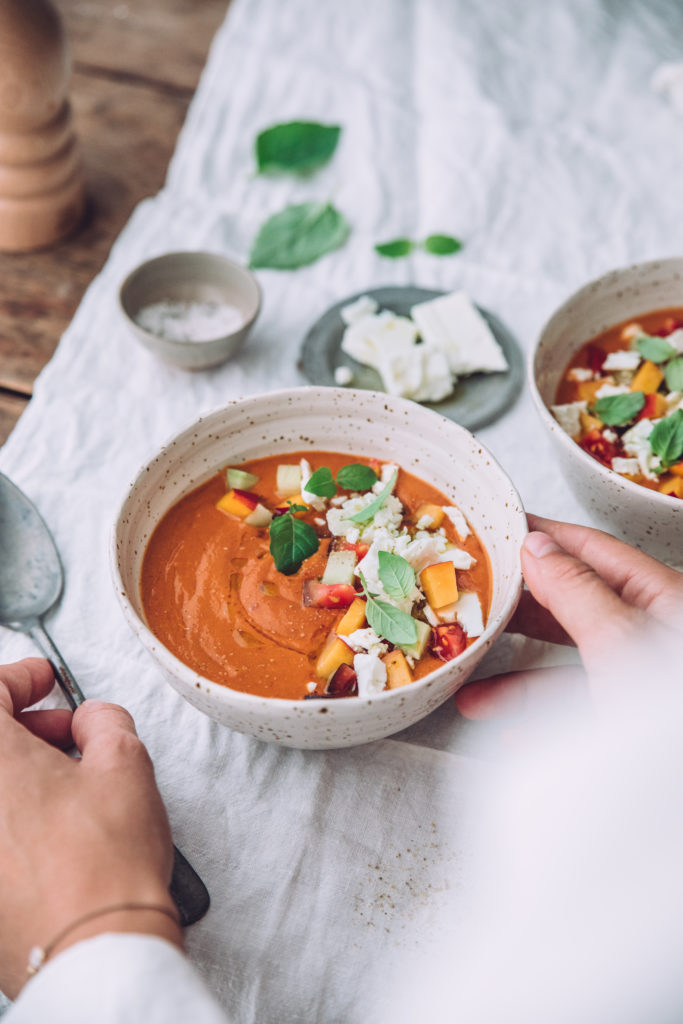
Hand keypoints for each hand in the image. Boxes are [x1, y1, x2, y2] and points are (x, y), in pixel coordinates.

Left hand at [0, 658, 180, 998]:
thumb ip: (104, 722)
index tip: (44, 681)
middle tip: (64, 734)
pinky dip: (14, 815)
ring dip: (20, 773)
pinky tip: (53, 829)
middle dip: (23, 726)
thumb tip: (91, 721)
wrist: (94, 948)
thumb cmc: (104, 863)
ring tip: (69, 786)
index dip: (21, 678)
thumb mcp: (126, 763)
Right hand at [455, 515, 682, 719]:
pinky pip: (576, 713)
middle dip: (520, 610)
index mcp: (661, 597)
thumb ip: (576, 590)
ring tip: (474, 686)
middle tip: (474, 602)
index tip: (499, 531)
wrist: (680, 791)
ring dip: (517, 678)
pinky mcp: (631, 722)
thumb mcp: (620, 639)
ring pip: (569, 666)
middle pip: (574, 606)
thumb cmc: (670, 710)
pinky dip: (537, 722)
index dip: (543, 537)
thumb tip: (539, 549)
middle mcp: (652, 634)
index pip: (591, 550)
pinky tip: (509, 732)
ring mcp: (641, 681)